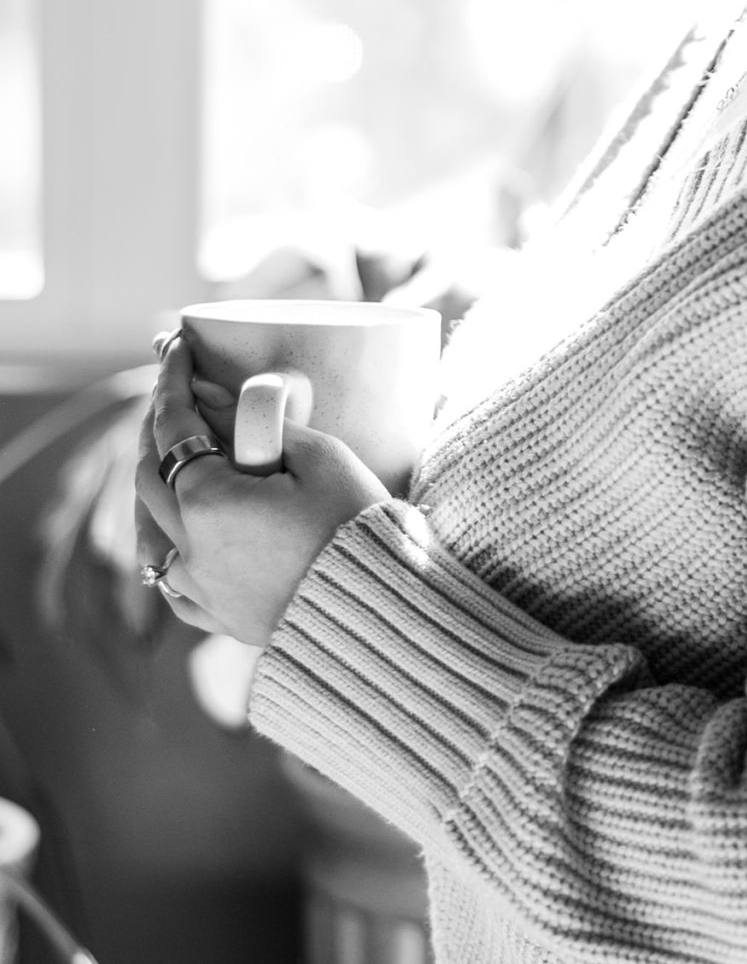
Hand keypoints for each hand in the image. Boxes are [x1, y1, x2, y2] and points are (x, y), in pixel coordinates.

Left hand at [133, 333, 389, 646]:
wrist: (383, 607)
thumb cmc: (357, 523)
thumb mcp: (317, 455)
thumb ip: (254, 422)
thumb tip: (209, 393)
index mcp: (207, 500)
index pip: (175, 424)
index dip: (172, 380)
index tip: (175, 347)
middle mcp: (188, 546)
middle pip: (149, 474)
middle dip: (158, 428)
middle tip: (177, 395)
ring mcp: (198, 587)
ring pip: (148, 530)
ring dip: (155, 487)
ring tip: (172, 458)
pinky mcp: (216, 616)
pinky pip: (170, 581)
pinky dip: (166, 550)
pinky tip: (175, 536)